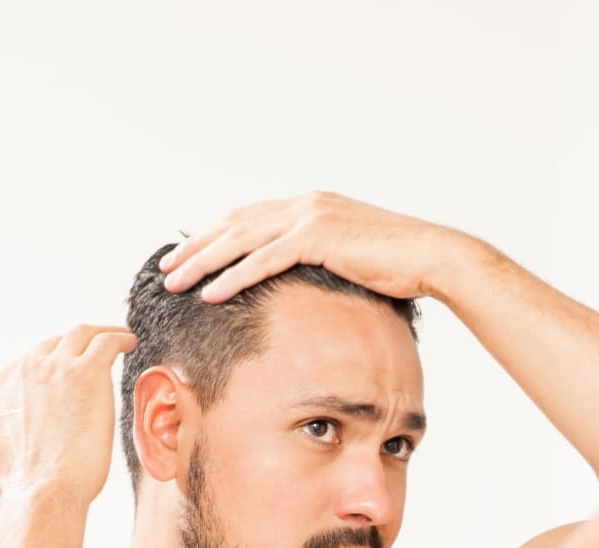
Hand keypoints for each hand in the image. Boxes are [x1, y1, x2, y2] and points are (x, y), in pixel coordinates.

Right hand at [0, 324, 136, 502]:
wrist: (43, 491)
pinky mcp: (88, 372)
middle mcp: (27, 369)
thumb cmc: (19, 481)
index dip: (50, 366)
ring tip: (117, 338)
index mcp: (4, 385)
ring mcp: (58, 367)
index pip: (30, 363)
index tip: (66, 374)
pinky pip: (107, 342)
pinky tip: (128, 343)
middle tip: (92, 354)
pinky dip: (119, 338)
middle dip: (74, 346)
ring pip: (82, 335)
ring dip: (100, 333)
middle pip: (55, 344)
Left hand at [157, 191, 475, 303]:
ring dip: (203, 262)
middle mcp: (305, 204)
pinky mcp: (318, 238)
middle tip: (166, 267)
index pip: (248, 218)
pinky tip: (210, 293)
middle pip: (234, 224)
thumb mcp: (349, 257)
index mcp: (309, 206)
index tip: (187, 256)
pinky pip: (264, 259)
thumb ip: (320, 260)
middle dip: (196, 246)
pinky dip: (233, 276)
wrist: (432, 257)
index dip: (214, 236)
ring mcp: (311, 217)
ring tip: (174, 282)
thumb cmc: (397, 266)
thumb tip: (299, 283)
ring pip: (241, 239)